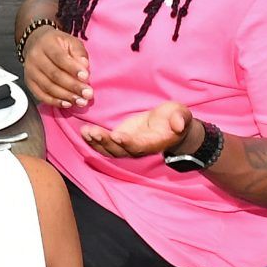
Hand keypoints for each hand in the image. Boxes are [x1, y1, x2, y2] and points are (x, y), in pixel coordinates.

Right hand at [20, 26, 90, 108]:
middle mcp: (35, 57)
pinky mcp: (29, 82)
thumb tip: (84, 66)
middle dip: (73, 86)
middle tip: (87, 94)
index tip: (86, 77)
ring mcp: (30, 71)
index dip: (73, 68)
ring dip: (66, 96)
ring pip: (48, 87)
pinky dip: (55, 101)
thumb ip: (79, 52)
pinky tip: (67, 104)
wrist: (36, 44)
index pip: (59, 57)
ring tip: (81, 101)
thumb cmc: (57, 44)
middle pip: (54, 75)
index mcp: (46, 44)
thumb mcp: (70, 41)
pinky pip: (41, 95)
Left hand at [79, 103, 196, 159]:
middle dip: (106, 143)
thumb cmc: (176, 118)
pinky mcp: (120, 140)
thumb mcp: (181, 115)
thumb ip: (180, 119)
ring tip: (86, 132)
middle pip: (120, 151)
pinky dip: (94, 140)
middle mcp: (138, 149)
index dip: (128, 143)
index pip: (139, 146)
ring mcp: (127, 146)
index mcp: (154, 143)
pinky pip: (105, 144)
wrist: (170, 125)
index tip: (117, 135)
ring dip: (97, 142)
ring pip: (110, 150)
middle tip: (94, 132)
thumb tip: (179, 124)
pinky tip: (85, 132)